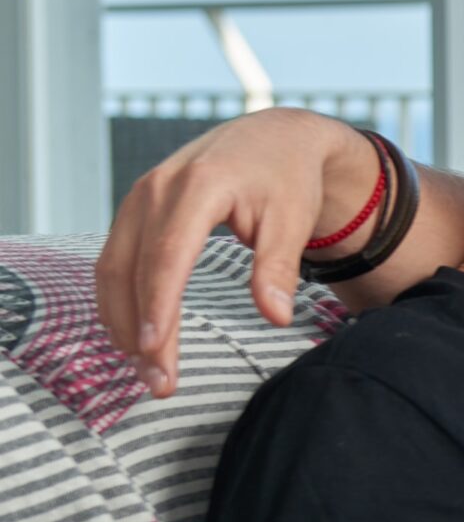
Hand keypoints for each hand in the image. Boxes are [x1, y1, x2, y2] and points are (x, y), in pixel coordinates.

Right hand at [94, 108, 377, 397]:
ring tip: (144, 369)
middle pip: (133, 269)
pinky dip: (119, 300)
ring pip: (113, 267)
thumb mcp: (293, 220)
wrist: (274, 139)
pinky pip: (114, 259)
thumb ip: (279, 267)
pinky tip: (132, 336)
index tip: (156, 352)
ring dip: (121, 320)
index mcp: (197, 187)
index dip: (157, 307)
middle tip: (158, 383)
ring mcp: (139, 197)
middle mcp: (156, 189)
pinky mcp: (136, 209)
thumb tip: (275, 316)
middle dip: (139, 330)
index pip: (166, 257)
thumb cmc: (288, 180)